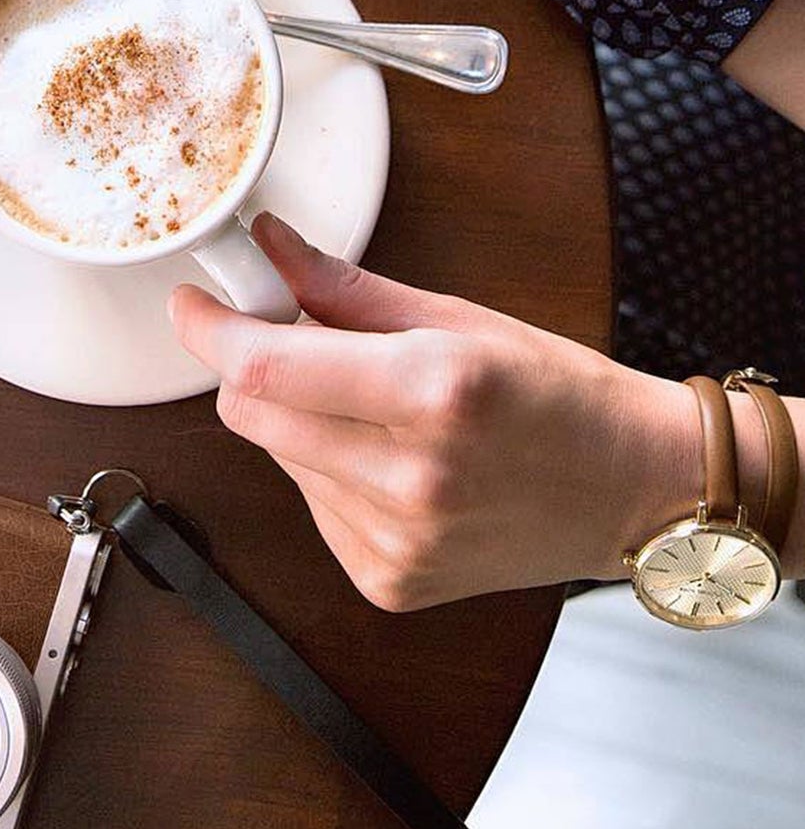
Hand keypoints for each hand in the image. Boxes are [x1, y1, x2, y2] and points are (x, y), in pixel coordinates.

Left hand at [168, 213, 701, 609]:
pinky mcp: (388, 581)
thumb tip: (268, 247)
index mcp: (434, 391)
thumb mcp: (458, 318)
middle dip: (252, 372)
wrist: (636, 492)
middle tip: (292, 343)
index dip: (210, 333)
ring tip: (378, 412)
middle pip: (252, 416)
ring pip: (279, 458)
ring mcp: (397, 541)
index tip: (192, 307)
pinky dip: (329, 473)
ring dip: (300, 423)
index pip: (265, 368)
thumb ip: (344, 287)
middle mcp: (411, 477)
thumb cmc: (559, 395)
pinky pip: (312, 507)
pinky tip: (393, 465)